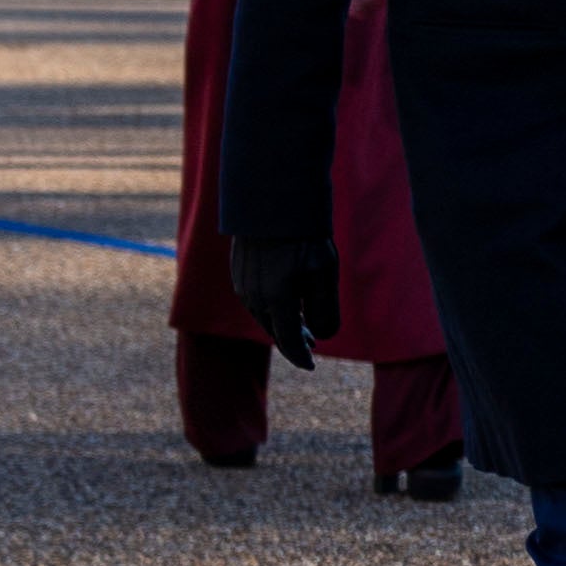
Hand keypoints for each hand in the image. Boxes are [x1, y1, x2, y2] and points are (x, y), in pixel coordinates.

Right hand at [232, 236, 341, 368]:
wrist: (272, 200)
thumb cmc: (304, 236)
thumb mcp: (325, 273)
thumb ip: (325, 309)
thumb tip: (324, 337)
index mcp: (276, 301)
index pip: (289, 341)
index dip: (300, 356)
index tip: (310, 365)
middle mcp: (254, 297)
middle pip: (275, 330)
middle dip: (294, 340)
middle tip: (312, 344)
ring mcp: (243, 284)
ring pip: (264, 315)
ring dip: (282, 323)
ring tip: (302, 324)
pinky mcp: (240, 271)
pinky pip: (256, 299)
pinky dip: (271, 307)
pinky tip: (284, 301)